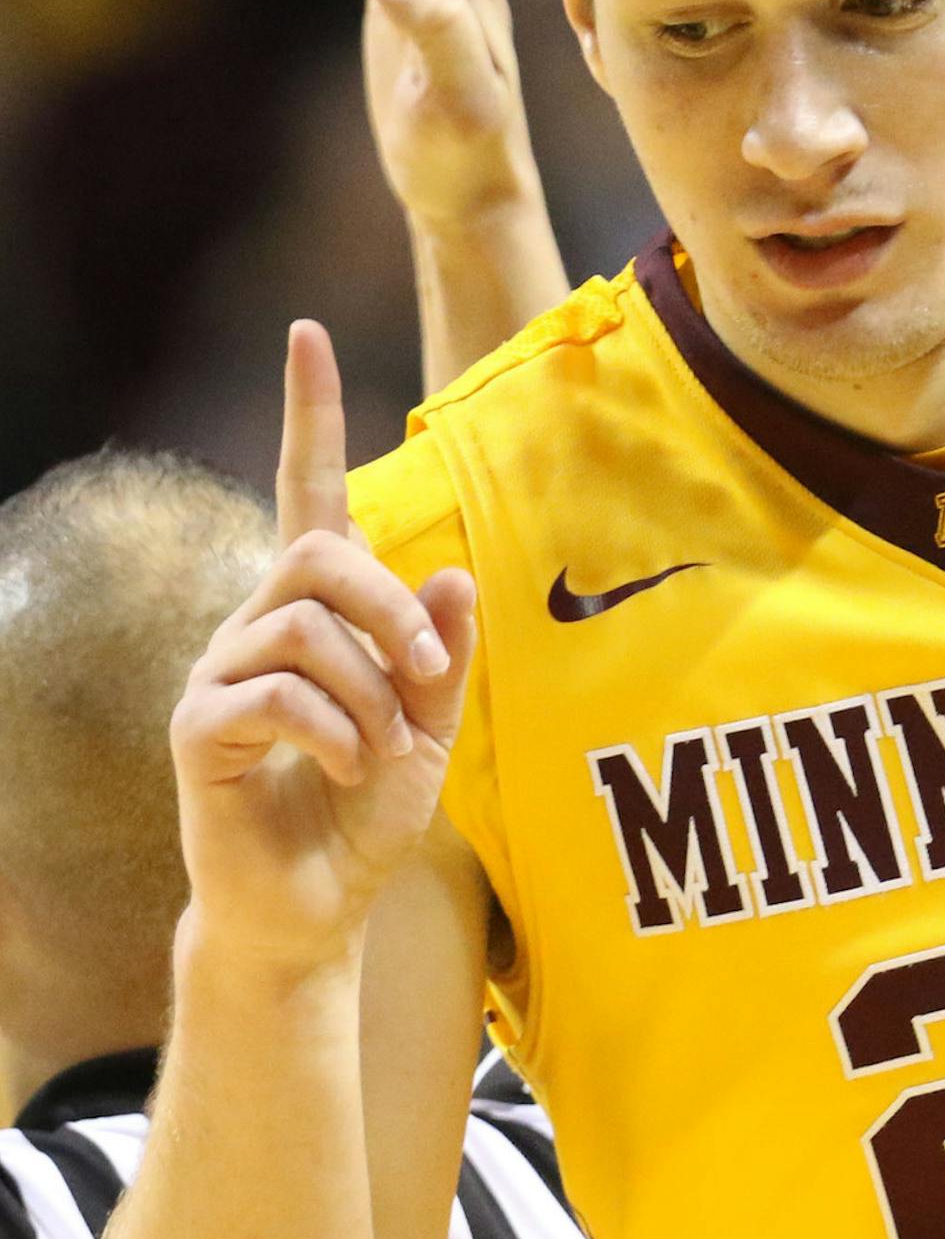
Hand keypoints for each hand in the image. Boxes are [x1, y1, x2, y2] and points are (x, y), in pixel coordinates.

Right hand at [168, 322, 477, 964]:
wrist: (317, 903)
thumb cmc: (367, 811)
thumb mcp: (432, 730)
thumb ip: (443, 658)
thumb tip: (451, 579)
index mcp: (319, 612)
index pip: (308, 493)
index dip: (311, 415)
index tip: (308, 335)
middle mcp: (258, 624)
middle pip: (318, 551)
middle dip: (389, 607)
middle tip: (428, 674)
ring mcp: (221, 671)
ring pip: (303, 627)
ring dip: (368, 689)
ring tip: (383, 749)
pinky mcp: (200, 727)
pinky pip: (275, 695)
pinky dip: (335, 732)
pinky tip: (349, 769)